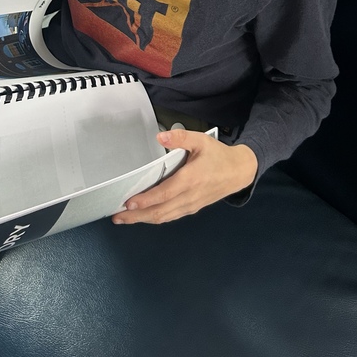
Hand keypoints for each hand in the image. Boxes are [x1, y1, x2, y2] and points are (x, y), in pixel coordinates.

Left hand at [112, 126, 257, 224]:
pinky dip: (155, 218)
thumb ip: (180, 138)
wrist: (239, 172)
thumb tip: (160, 137)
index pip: (164, 194)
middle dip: (137, 216)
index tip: (128, 203)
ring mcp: (190, 205)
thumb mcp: (201, 140)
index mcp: (190, 179)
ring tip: (124, 218)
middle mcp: (189, 196)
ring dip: (143, 220)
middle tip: (117, 216)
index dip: (146, 200)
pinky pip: (170, 216)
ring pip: (164, 217)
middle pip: (160, 211)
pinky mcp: (192, 208)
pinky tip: (143, 216)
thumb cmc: (218, 155)